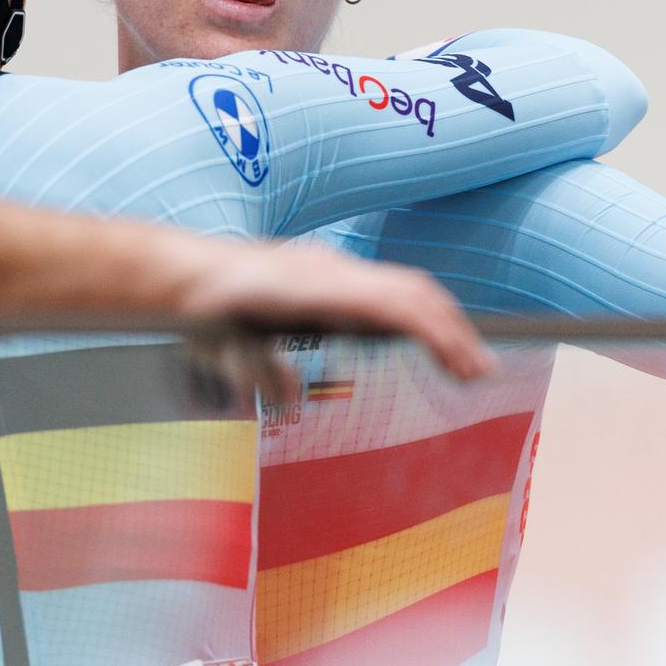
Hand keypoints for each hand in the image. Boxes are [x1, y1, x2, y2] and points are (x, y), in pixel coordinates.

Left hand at [173, 236, 496, 386]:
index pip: (396, 303)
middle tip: (485, 374)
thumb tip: (288, 397)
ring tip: (466, 362)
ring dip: (441, 322)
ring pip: (405, 286)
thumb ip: (255, 371)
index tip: (469, 367)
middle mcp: (332, 270)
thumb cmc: (200, 314)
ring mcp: (334, 268)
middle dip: (455, 332)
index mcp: (314, 286)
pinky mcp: (329, 274)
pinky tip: (423, 343)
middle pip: (414, 291)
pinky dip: (417, 314)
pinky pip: (386, 289)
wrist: (180, 274)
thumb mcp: (221, 348)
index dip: (440, 334)